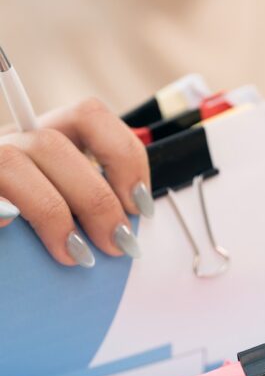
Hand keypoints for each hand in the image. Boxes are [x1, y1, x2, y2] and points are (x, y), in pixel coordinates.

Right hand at [0, 97, 153, 266]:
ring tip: (76, 255)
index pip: (89, 116)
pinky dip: (1, 209)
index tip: (140, 206)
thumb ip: (93, 206)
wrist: (6, 259)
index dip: (124, 157)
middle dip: (96, 199)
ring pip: (12, 163)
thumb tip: (126, 228)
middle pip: (53, 145)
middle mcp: (12, 142)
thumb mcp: (74, 212)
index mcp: (47, 139)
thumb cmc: (37, 236)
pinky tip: (12, 228)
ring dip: (52, 213)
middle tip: (118, 244)